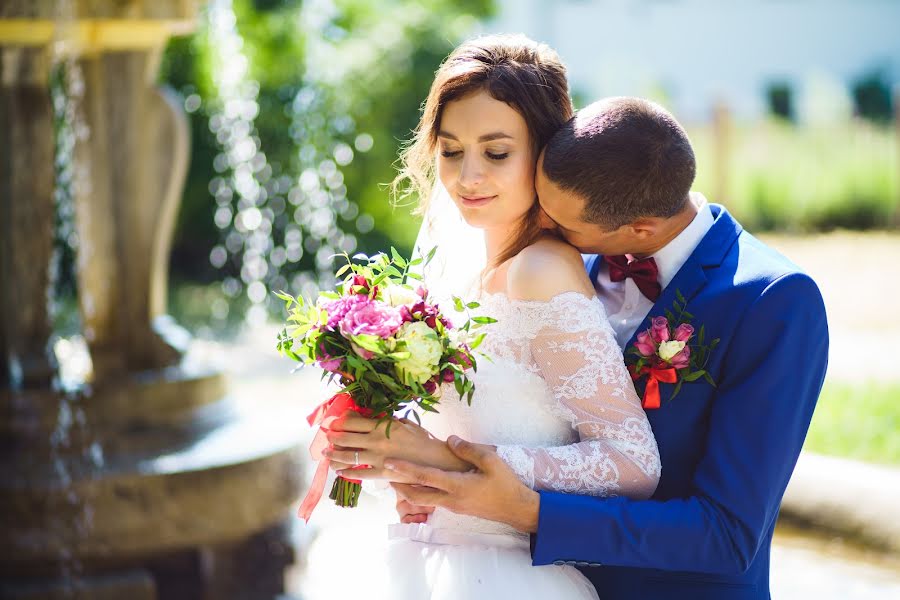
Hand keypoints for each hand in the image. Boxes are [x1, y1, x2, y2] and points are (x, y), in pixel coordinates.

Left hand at [324, 412, 471, 477]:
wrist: (436, 461)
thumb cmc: (423, 440)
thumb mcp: (406, 424)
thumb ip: (389, 421)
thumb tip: (374, 418)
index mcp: (383, 426)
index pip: (354, 422)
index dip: (340, 422)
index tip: (334, 423)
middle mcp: (377, 440)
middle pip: (346, 437)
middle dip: (333, 437)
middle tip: (326, 437)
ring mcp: (378, 457)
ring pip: (349, 456)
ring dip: (334, 456)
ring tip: (326, 455)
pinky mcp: (382, 472)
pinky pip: (360, 473)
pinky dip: (347, 472)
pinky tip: (340, 472)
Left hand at [387, 435, 539, 532]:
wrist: (517, 509)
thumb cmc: (505, 483)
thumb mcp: (490, 460)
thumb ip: (468, 449)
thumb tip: (450, 440)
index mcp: (457, 486)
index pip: (424, 477)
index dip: (405, 469)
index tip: (389, 462)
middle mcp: (451, 499)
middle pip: (417, 495)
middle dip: (399, 485)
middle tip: (386, 474)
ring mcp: (453, 506)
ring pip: (424, 499)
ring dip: (410, 489)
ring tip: (399, 477)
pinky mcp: (458, 508)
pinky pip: (434, 500)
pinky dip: (423, 491)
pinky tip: (423, 482)